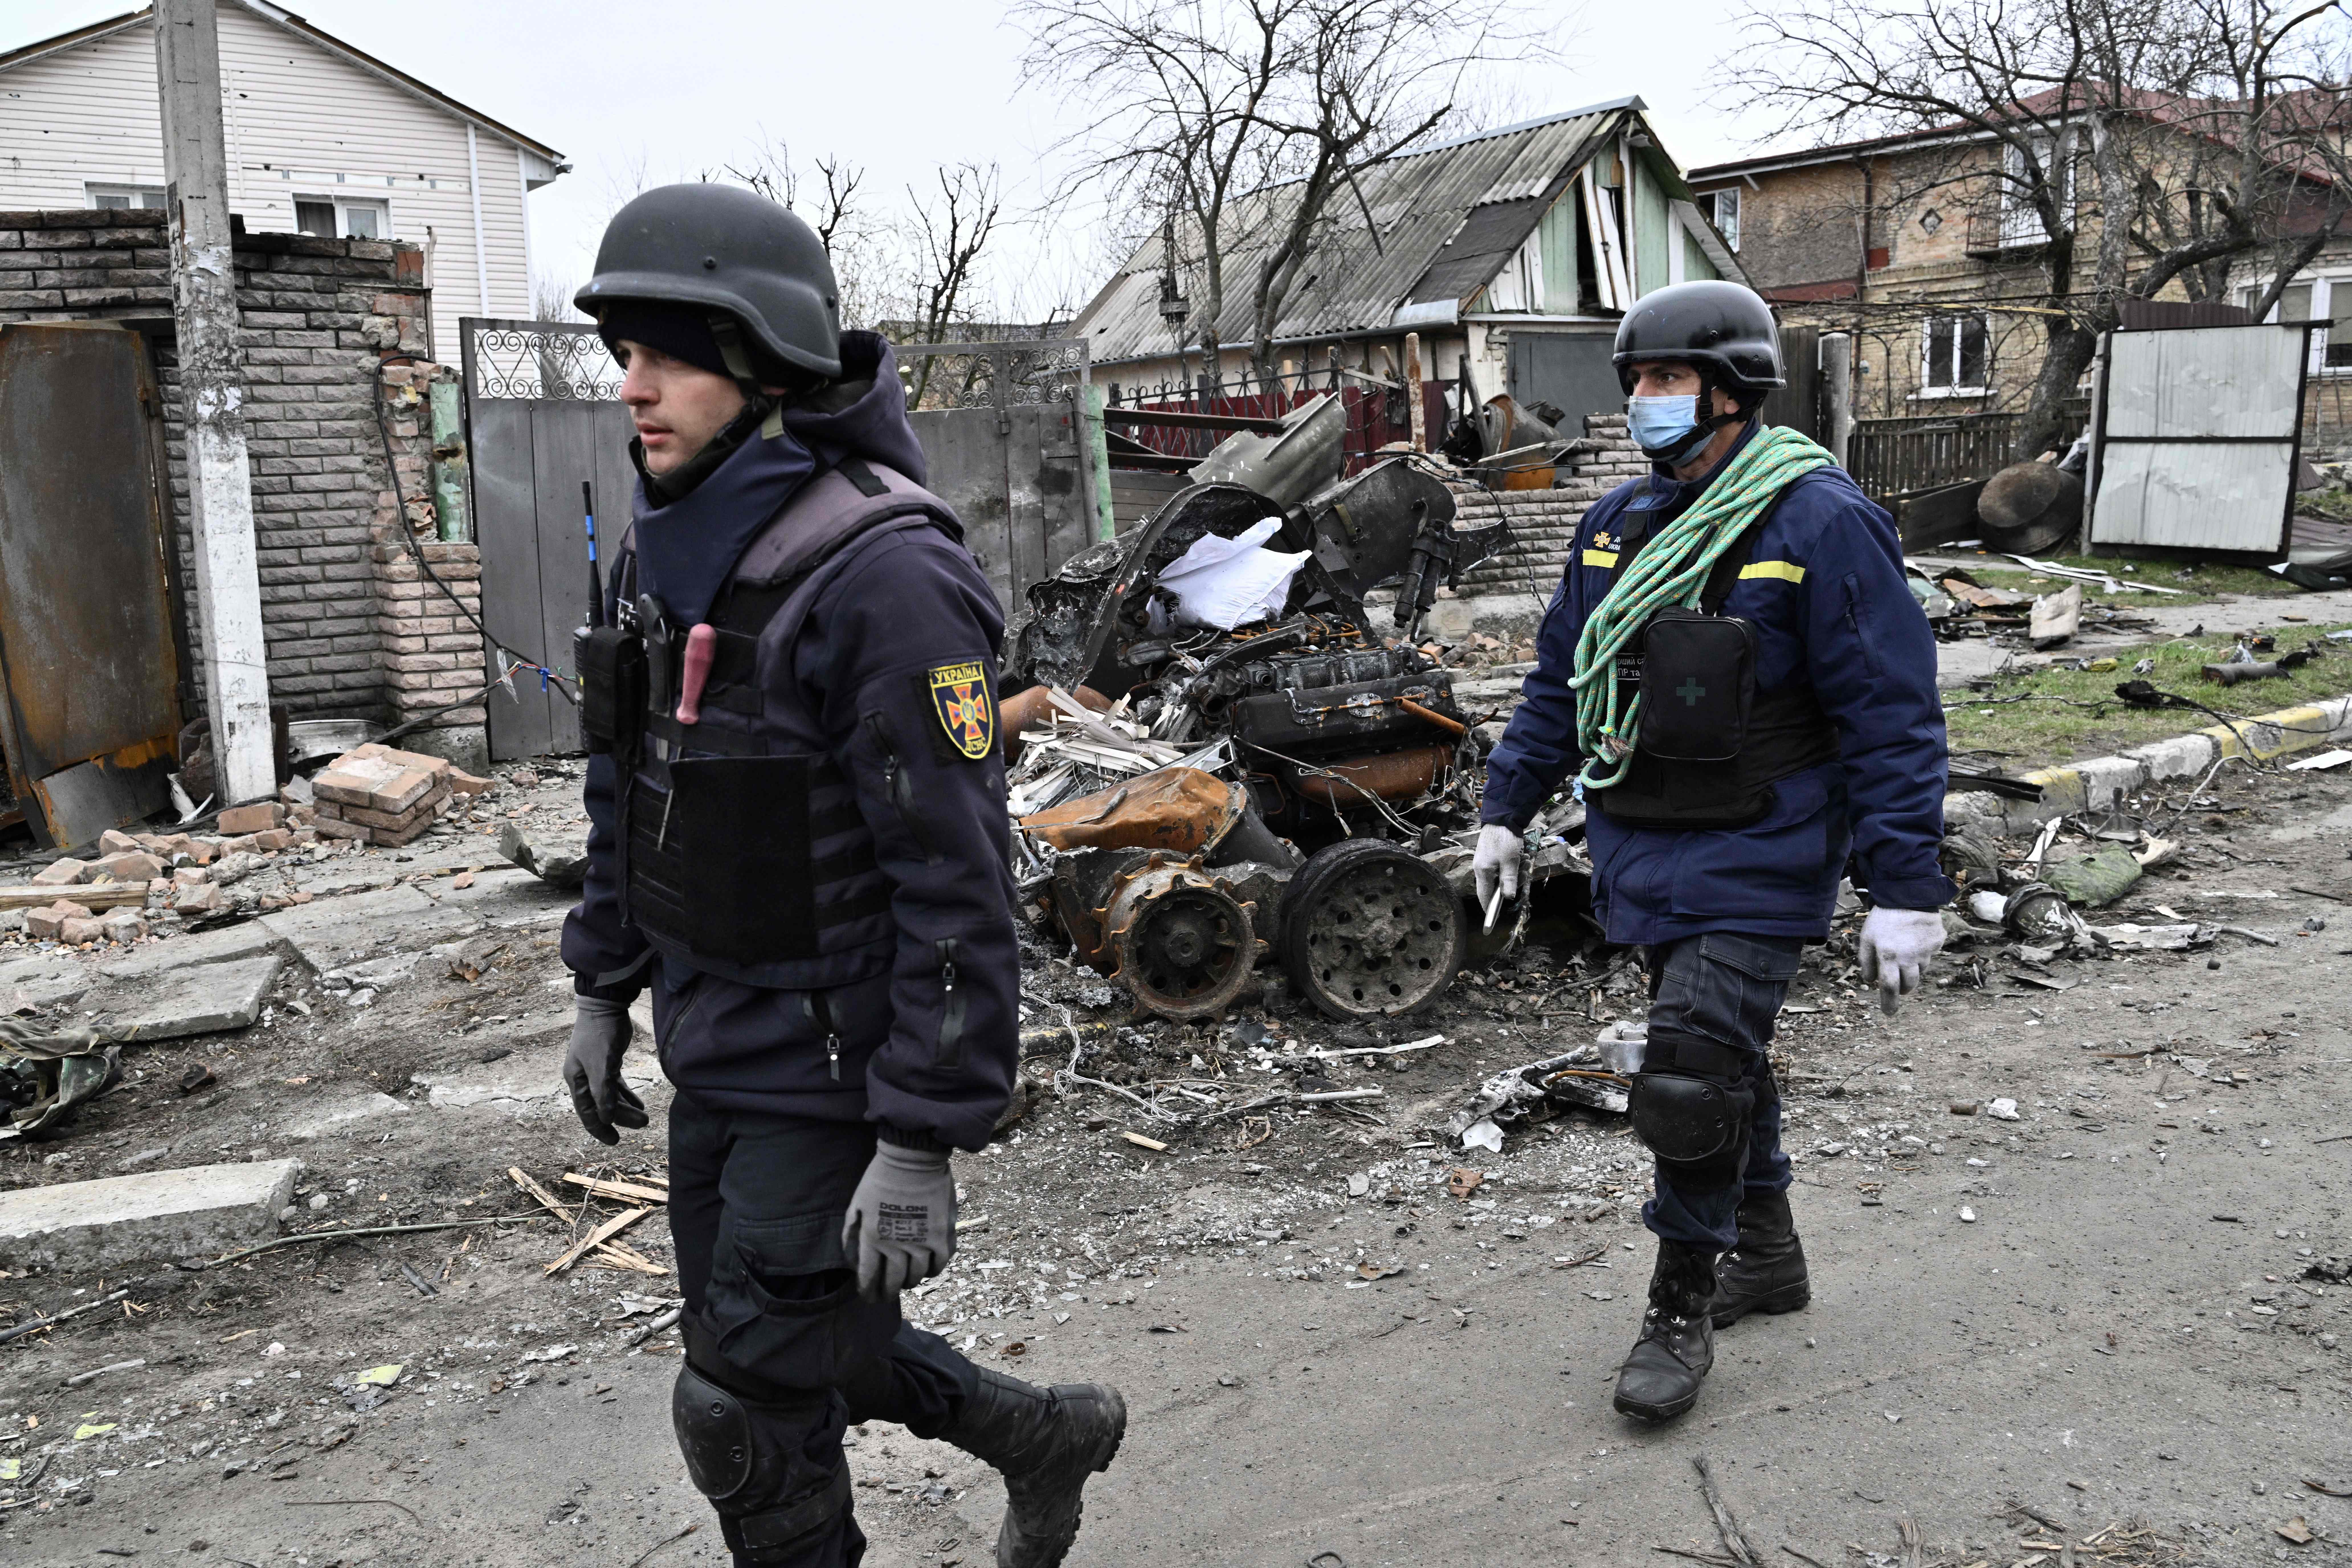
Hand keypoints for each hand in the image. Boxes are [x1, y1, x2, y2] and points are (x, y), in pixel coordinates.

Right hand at [562, 996, 646, 1143]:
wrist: (605, 1006)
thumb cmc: (600, 1033)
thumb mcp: (602, 1063)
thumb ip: (602, 1091)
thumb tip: (604, 1118)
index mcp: (576, 1080)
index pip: (587, 1111)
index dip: (600, 1128)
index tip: (614, 1141)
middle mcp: (583, 1077)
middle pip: (601, 1105)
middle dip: (620, 1117)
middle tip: (643, 1124)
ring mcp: (595, 1070)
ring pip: (609, 1096)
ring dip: (625, 1107)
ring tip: (644, 1117)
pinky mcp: (607, 1062)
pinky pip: (615, 1085)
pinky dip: (626, 1095)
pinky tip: (638, 1104)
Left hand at [842, 1140, 956, 1300]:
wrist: (912, 1158)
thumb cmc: (880, 1179)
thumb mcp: (855, 1206)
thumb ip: (851, 1236)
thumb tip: (852, 1262)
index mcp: (873, 1239)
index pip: (869, 1278)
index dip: (868, 1292)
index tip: (868, 1296)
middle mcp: (897, 1246)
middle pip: (893, 1282)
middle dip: (887, 1293)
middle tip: (885, 1294)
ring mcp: (922, 1243)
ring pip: (916, 1276)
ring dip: (909, 1282)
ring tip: (905, 1279)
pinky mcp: (942, 1236)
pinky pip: (939, 1264)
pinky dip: (932, 1269)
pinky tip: (926, 1266)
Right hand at [1472, 824, 1524, 907]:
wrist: (1501, 816)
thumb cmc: (1504, 838)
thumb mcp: (1510, 861)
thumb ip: (1509, 880)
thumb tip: (1507, 898)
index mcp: (1483, 872)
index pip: (1484, 897)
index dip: (1489, 909)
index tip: (1493, 920)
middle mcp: (1482, 868)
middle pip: (1497, 887)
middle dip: (1513, 882)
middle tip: (1525, 873)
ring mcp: (1487, 862)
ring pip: (1502, 876)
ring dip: (1516, 871)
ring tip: (1526, 860)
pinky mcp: (1492, 855)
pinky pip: (1503, 866)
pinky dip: (1514, 864)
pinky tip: (1522, 856)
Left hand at [1858, 907, 1945, 1014]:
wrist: (1909, 895)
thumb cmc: (1884, 918)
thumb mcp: (1867, 938)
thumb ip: (1866, 961)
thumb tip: (1870, 981)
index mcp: (1888, 956)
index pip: (1889, 987)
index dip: (1889, 1003)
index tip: (1889, 1014)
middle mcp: (1909, 957)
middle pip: (1908, 985)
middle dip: (1902, 988)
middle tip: (1897, 982)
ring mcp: (1926, 951)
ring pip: (1920, 971)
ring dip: (1911, 968)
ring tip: (1904, 950)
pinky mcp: (1937, 943)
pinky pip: (1929, 956)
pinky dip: (1921, 953)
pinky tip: (1915, 940)